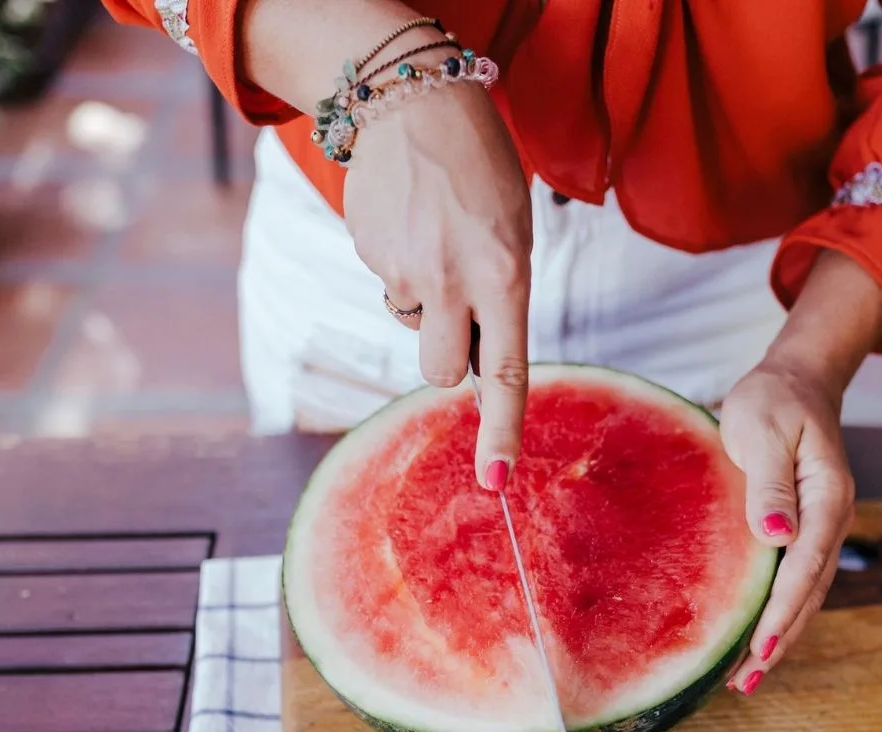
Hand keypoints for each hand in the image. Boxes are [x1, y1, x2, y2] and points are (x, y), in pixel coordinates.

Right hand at [239, 3, 532, 488]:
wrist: (416, 99)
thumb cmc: (480, 169)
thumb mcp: (513, 234)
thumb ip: (499, 298)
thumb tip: (466, 357)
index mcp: (504, 277)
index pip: (504, 374)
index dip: (501, 432)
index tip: (496, 482)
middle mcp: (453, 283)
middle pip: (441, 371)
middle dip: (447, 355)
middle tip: (459, 307)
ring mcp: (404, 272)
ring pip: (413, 326)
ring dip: (424, 303)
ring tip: (435, 240)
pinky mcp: (368, 256)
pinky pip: (388, 286)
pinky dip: (399, 266)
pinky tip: (409, 222)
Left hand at [718, 249, 881, 692]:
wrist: (795, 381)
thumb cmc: (774, 400)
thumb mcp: (766, 431)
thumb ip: (771, 484)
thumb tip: (776, 536)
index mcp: (827, 498)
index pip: (805, 566)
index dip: (782, 610)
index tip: (760, 647)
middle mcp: (831, 519)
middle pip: (808, 592)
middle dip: (779, 640)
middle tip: (745, 683)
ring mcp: (821, 528)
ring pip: (804, 594)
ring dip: (779, 636)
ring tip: (745, 678)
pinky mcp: (805, 530)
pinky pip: (793, 581)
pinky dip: (777, 613)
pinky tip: (754, 637)